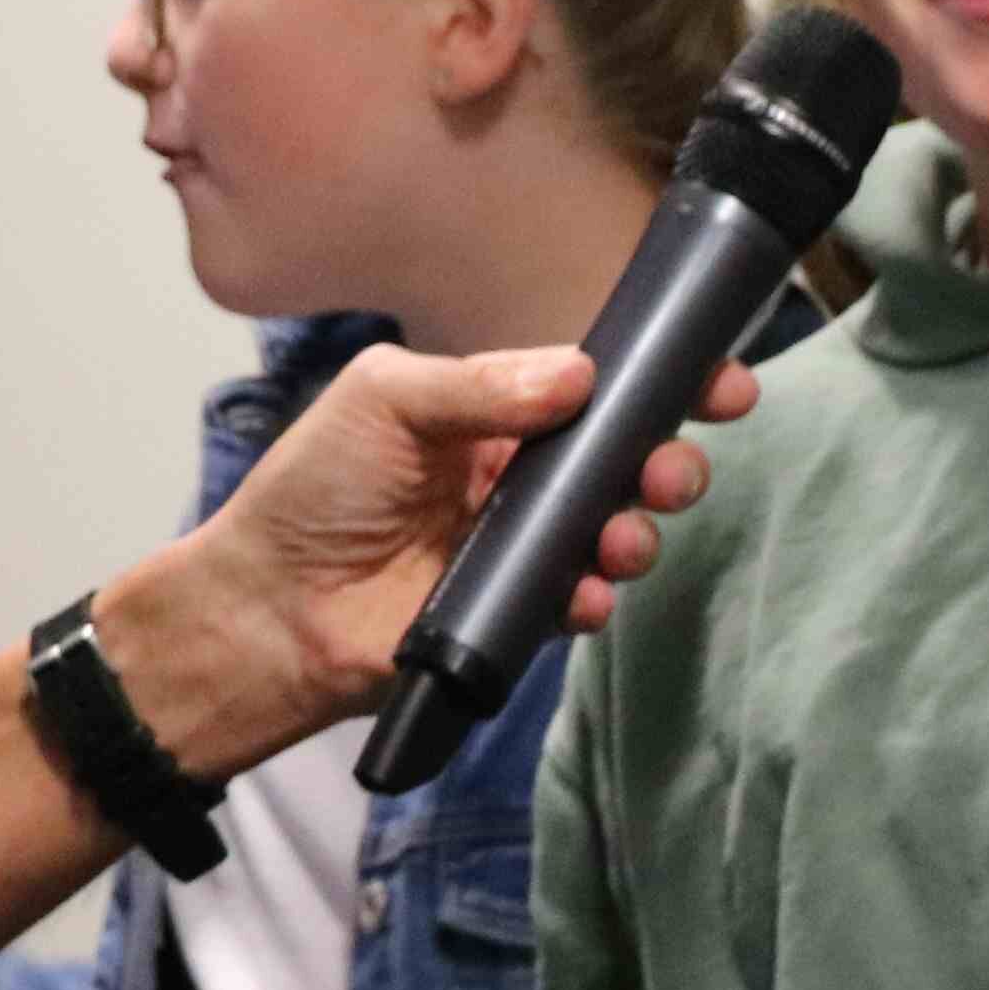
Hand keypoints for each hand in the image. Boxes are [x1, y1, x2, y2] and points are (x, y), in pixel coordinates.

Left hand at [101, 342, 751, 779]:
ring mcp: (519, 547)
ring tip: (625, 537)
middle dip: (666, 461)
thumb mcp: (383, 402)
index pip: (593, 388)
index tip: (721, 382)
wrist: (267, 611)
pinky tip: (580, 594)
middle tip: (671, 470)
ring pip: (612, 530)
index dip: (660, 382)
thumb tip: (580, 375)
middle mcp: (517, 475)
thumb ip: (479, 385)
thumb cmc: (312, 491)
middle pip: (622, 461)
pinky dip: (591, 596)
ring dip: (638, 530)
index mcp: (492, 411)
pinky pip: (576, 600)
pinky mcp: (513, 614)